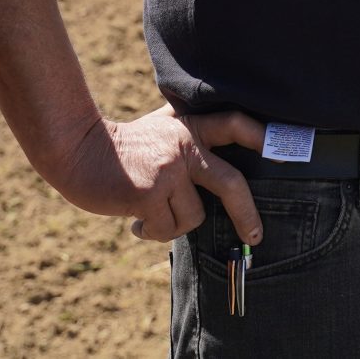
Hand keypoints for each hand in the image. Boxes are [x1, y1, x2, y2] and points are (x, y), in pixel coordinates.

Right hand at [52, 104, 267, 245]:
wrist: (76, 149)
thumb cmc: (119, 146)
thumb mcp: (159, 129)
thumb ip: (186, 138)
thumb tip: (214, 169)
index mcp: (190, 127)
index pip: (234, 123)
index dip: (260, 136)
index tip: (282, 151)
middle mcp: (185, 145)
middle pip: (230, 183)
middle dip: (247, 214)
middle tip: (257, 236)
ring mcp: (170, 169)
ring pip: (192, 217)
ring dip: (170, 225)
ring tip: (146, 211)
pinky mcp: (151, 192)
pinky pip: (165, 229)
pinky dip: (149, 232)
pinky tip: (132, 218)